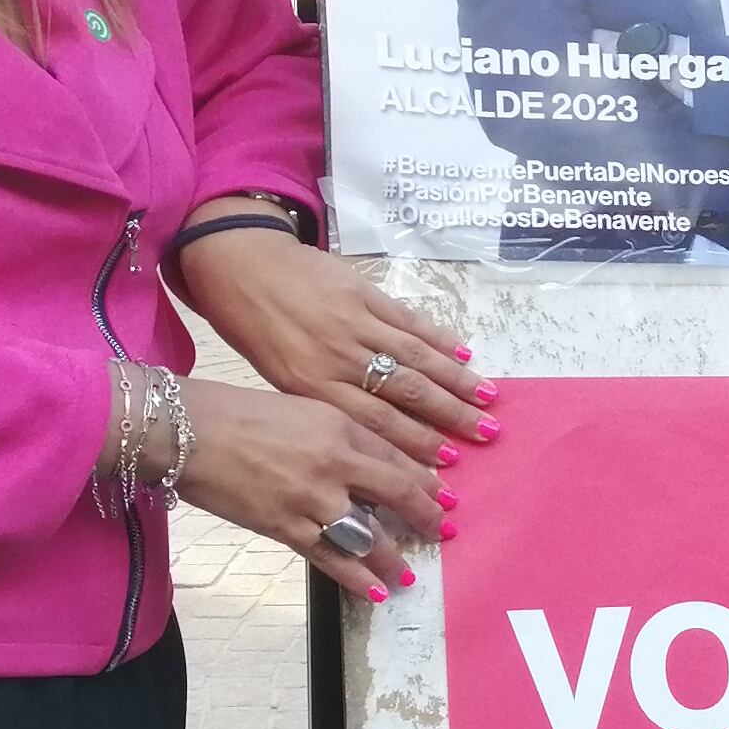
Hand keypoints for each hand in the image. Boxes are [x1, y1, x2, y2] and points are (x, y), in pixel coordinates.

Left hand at [171, 220, 488, 482]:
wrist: (240, 266)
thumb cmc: (254, 330)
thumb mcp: (278, 378)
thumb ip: (325, 401)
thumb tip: (376, 431)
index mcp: (312, 384)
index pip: (376, 421)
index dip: (416, 443)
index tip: (446, 462)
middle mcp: (339, 356)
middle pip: (406, 392)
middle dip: (450, 416)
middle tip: (484, 434)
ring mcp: (355, 321)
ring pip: (416, 356)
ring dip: (457, 379)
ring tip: (488, 399)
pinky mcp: (364, 291)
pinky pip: (409, 320)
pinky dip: (440, 337)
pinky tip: (464, 353)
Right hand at [175, 377, 444, 600]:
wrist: (185, 431)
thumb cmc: (238, 414)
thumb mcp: (302, 410)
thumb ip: (339, 435)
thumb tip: (368, 463)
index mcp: (341, 425)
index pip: (397, 457)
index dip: (425, 480)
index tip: (444, 495)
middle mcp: (336, 461)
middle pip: (396, 493)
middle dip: (425, 516)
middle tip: (443, 531)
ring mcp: (312, 497)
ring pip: (369, 534)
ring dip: (392, 558)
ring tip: (406, 574)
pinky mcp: (286, 526)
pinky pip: (332, 558)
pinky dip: (357, 578)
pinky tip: (375, 592)